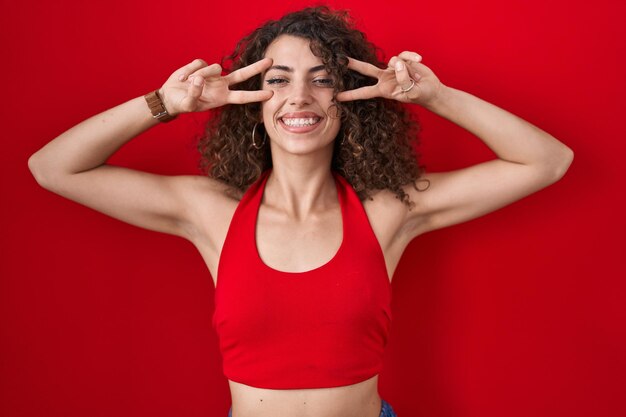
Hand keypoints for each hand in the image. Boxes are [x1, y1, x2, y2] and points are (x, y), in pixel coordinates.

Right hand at [158, 58, 273, 114]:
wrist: (170, 96)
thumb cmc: (181, 103)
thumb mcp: (188, 104)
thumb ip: (193, 94)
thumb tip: (199, 79)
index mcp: (222, 97)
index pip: (243, 96)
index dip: (256, 95)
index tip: (271, 94)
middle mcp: (221, 85)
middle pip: (243, 75)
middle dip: (256, 68)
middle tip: (271, 61)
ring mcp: (212, 75)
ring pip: (214, 67)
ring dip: (200, 74)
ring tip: (187, 82)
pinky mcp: (202, 66)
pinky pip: (199, 63)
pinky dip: (189, 70)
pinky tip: (182, 78)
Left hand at [336, 52, 442, 105]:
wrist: (432, 90)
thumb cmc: (420, 95)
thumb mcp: (411, 92)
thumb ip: (403, 80)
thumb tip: (397, 64)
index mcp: (384, 90)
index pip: (364, 92)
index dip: (351, 95)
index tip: (337, 97)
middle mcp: (385, 78)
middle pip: (366, 70)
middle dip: (354, 65)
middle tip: (342, 60)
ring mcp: (394, 68)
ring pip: (392, 61)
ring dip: (406, 70)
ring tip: (416, 78)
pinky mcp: (403, 60)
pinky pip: (404, 55)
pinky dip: (412, 57)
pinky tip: (419, 59)